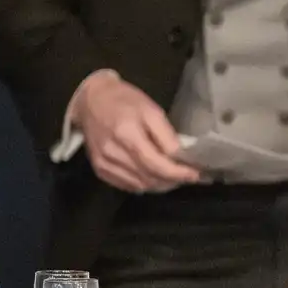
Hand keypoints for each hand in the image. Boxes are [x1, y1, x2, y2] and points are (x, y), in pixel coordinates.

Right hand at [70, 70, 199, 194]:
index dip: (178, 173)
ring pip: (140, 186)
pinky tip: (153, 176)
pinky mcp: (99, 169)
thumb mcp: (150, 109)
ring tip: (173, 176)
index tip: (196, 174)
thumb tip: (180, 157)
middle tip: (187, 175)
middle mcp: (113, 153)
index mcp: (126, 134)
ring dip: (160, 185)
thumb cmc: (124, 100)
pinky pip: (128, 186)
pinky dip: (144, 185)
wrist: (90, 101)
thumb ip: (165, 134)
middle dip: (172, 180)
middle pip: (149, 178)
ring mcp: (104, 163)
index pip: (157, 164)